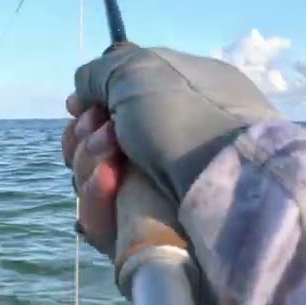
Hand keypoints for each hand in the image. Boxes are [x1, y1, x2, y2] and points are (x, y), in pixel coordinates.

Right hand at [62, 45, 278, 254]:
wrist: (226, 184)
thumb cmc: (186, 116)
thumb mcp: (140, 70)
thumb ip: (100, 73)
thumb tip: (80, 94)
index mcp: (170, 106)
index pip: (111, 110)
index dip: (89, 109)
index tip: (79, 107)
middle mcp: (162, 148)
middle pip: (92, 148)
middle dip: (85, 139)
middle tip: (102, 134)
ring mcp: (154, 193)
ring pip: (90, 184)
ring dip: (88, 166)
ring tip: (110, 164)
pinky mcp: (146, 234)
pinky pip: (100, 221)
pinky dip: (97, 199)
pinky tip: (109, 184)